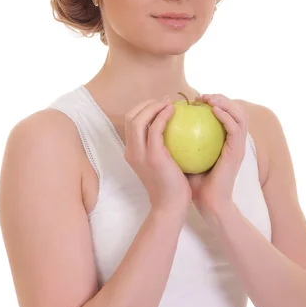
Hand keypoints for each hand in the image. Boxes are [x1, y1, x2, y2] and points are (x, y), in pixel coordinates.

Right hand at [124, 96, 191, 214]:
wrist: (170, 206)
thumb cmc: (171, 185)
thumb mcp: (162, 163)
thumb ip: (161, 146)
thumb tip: (174, 127)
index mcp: (131, 152)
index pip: (131, 122)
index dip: (144, 109)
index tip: (161, 105)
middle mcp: (131, 151)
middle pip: (131, 117)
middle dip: (147, 103)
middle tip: (165, 101)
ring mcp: (139, 154)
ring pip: (138, 119)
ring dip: (153, 106)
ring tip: (169, 103)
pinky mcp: (153, 156)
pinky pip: (155, 129)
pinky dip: (162, 116)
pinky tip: (174, 111)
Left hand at [186, 93, 248, 216]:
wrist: (207, 203)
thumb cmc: (193, 184)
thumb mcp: (184, 158)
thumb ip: (178, 142)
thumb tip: (160, 124)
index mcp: (223, 142)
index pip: (223, 115)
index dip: (212, 103)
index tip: (193, 100)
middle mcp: (233, 142)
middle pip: (235, 110)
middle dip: (221, 98)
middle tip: (202, 95)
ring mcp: (237, 147)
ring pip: (240, 115)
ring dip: (226, 103)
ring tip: (209, 98)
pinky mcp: (237, 152)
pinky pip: (235, 129)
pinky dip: (226, 116)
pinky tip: (213, 110)